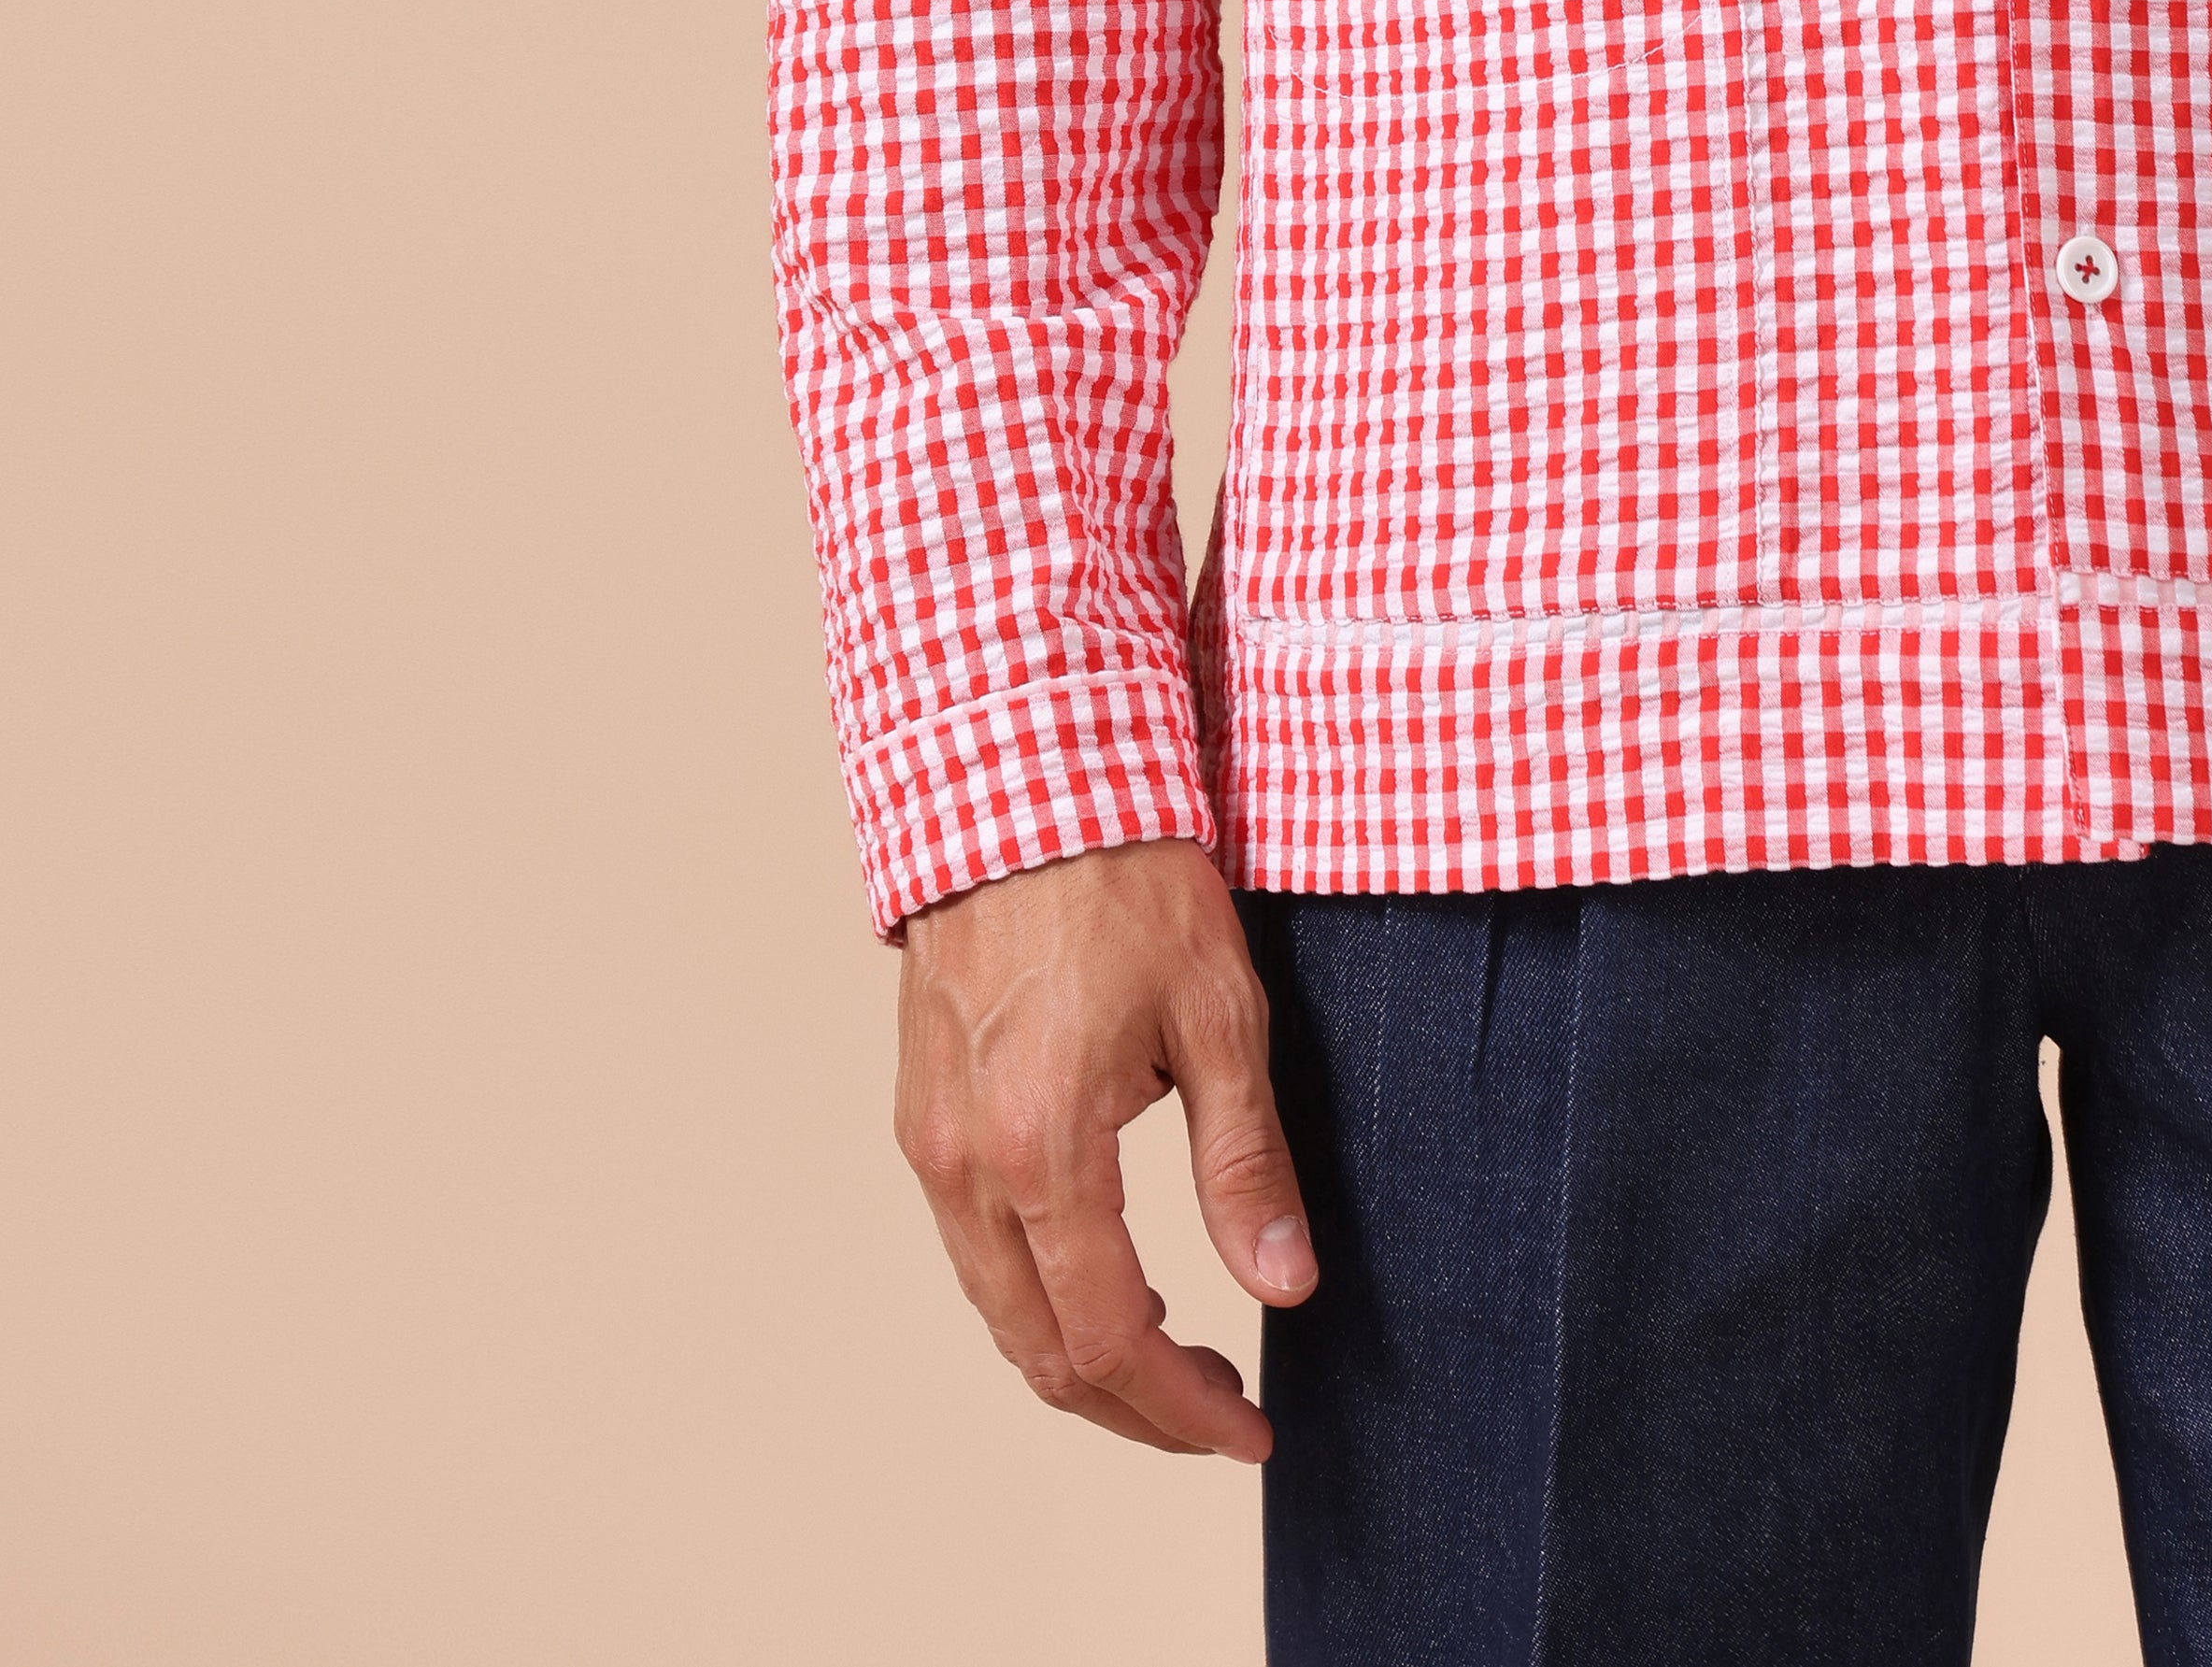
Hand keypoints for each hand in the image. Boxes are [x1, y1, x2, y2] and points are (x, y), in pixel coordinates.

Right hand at [893, 839, 1315, 1454]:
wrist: (1020, 785)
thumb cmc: (1128, 881)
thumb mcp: (1218, 1014)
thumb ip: (1245, 1162)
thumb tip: (1285, 1284)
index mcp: (1043, 1151)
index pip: (1109, 1339)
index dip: (1182, 1407)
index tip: (1250, 1429)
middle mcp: (967, 1167)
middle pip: (1041, 1353)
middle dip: (1136, 1409)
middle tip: (1222, 1413)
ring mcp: (932, 1147)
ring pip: (999, 1312)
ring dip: (1083, 1360)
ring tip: (1179, 1361)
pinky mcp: (923, 1119)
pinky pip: (974, 1253)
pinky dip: (1040, 1297)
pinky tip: (1109, 1280)